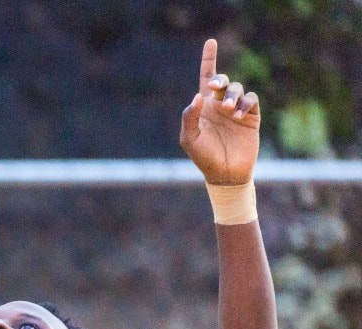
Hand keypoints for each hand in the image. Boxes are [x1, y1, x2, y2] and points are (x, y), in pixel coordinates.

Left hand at [180, 39, 259, 184]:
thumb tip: (198, 96)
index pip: (206, 78)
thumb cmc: (204, 157)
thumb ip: (189, 117)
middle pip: (223, 80)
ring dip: (232, 95)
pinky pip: (251, 100)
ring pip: (238, 89)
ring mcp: (237, 110)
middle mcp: (220, 105)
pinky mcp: (251, 116)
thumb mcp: (190, 138)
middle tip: (214, 88)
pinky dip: (245, 103)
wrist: (225, 173)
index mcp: (203, 107)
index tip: (211, 42)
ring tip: (227, 110)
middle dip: (220, 79)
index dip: (208, 60)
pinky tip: (237, 115)